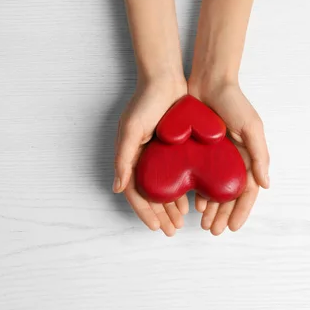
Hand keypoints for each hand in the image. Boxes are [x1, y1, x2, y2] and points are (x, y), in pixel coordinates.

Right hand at [114, 78, 188, 235]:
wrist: (165, 79)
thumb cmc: (145, 102)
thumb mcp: (131, 130)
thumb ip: (123, 159)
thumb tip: (118, 189)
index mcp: (130, 158)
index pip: (135, 193)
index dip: (144, 212)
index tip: (156, 227)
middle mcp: (143, 160)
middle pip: (150, 195)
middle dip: (160, 215)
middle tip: (172, 230)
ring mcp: (159, 156)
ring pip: (164, 188)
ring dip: (171, 206)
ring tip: (182, 221)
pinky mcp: (174, 150)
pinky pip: (177, 175)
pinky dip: (182, 189)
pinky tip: (191, 201)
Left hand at [188, 79, 269, 233]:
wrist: (208, 81)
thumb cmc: (234, 102)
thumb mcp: (251, 127)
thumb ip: (259, 155)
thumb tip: (265, 185)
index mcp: (248, 157)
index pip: (247, 191)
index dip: (241, 211)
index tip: (232, 227)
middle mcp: (233, 160)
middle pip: (229, 196)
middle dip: (223, 215)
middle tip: (213, 230)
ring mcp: (215, 157)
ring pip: (213, 190)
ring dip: (210, 208)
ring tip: (202, 222)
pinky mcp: (198, 151)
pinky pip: (198, 176)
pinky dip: (196, 191)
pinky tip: (192, 203)